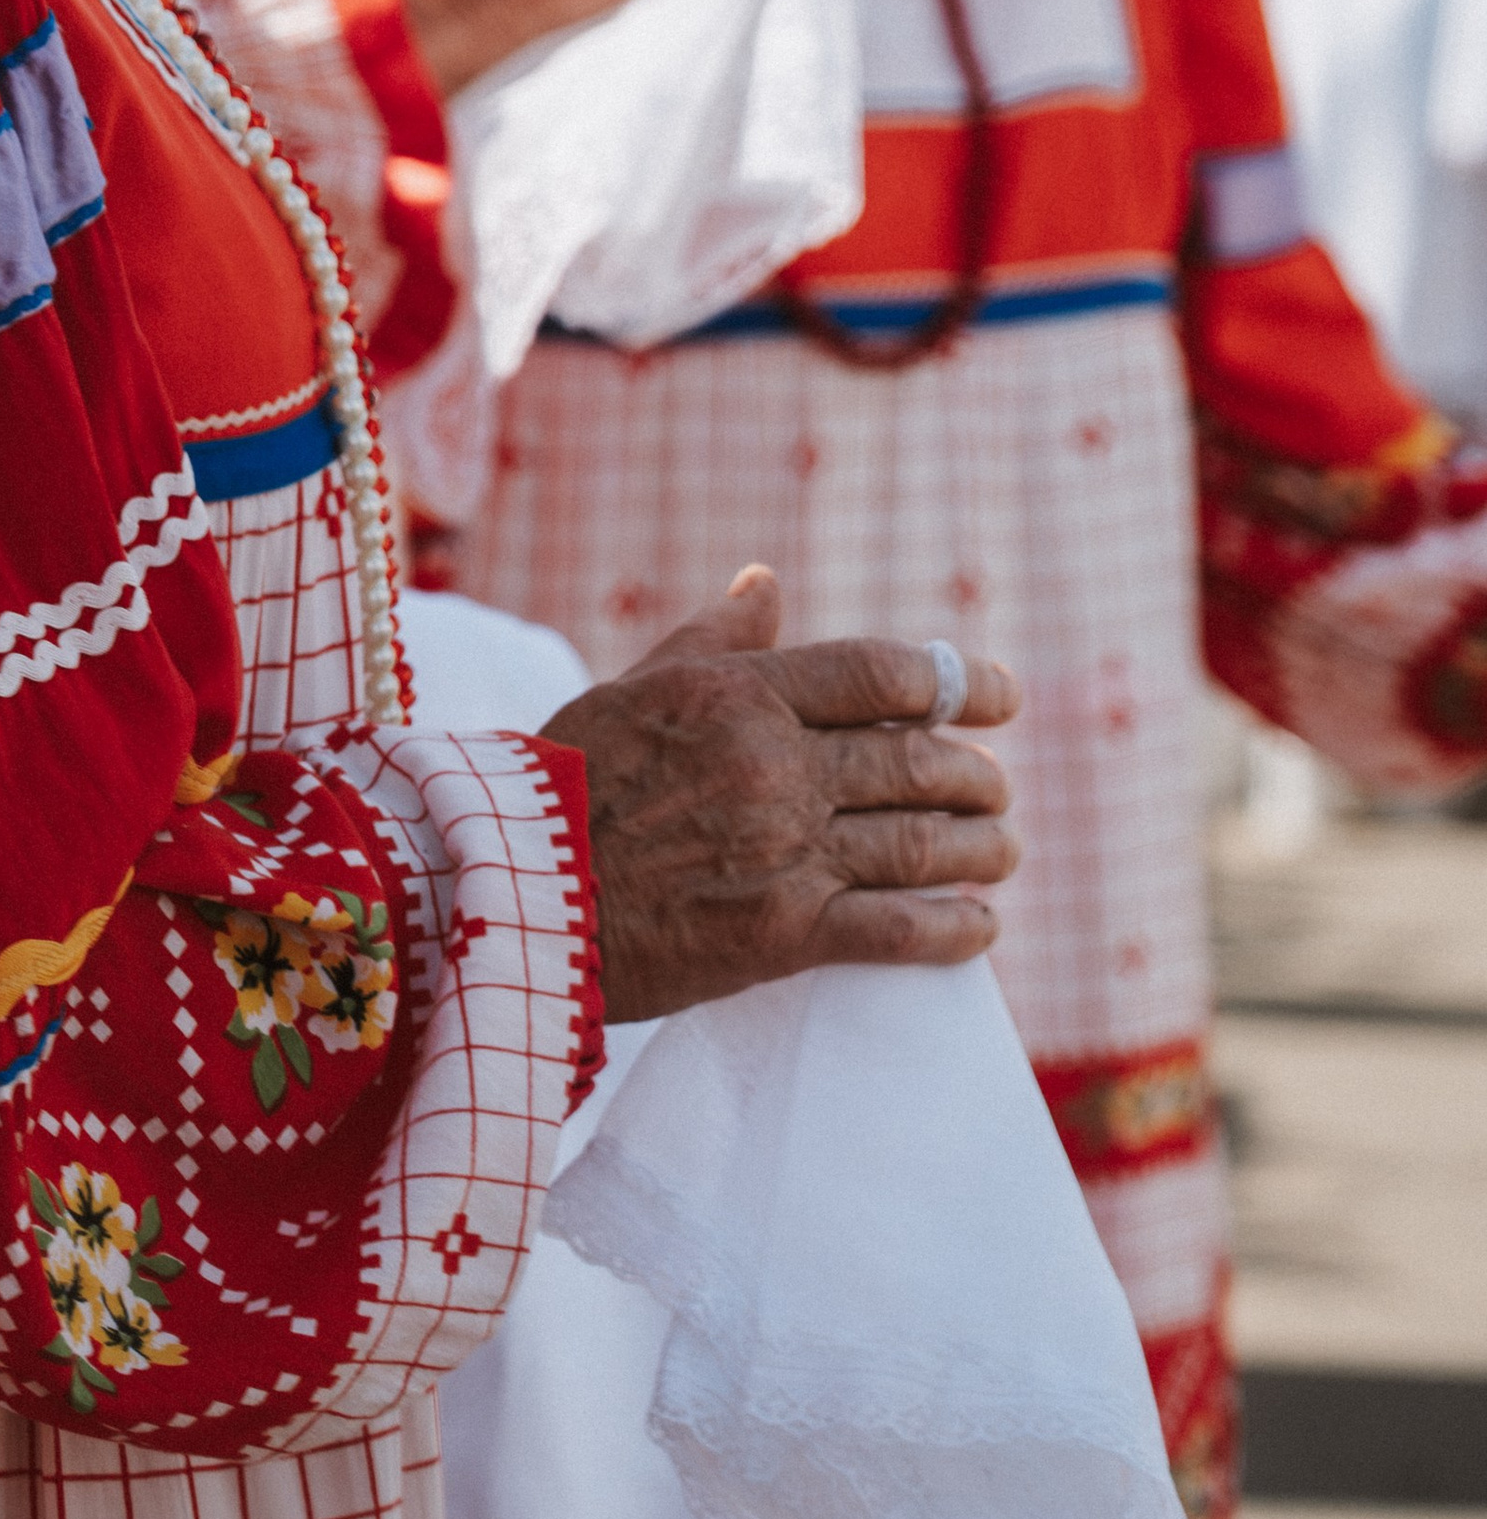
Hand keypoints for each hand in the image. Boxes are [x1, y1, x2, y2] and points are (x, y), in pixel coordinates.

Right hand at [540, 564, 1019, 1019]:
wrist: (516, 895)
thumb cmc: (565, 784)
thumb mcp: (636, 690)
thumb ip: (714, 641)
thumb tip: (766, 582)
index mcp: (741, 696)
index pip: (882, 675)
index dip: (960, 682)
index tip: (1000, 696)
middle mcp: (775, 766)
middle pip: (917, 762)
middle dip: (976, 776)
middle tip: (996, 787)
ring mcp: (784, 852)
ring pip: (921, 845)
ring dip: (980, 849)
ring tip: (1001, 851)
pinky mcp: (783, 936)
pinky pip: (897, 930)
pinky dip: (952, 929)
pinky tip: (980, 928)